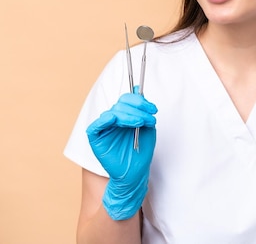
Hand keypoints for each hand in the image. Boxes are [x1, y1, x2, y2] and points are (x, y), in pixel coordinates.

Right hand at [86, 87, 156, 219]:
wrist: (135, 172)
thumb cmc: (141, 151)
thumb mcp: (147, 127)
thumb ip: (142, 109)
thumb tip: (138, 88)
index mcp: (124, 115)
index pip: (127, 100)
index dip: (140, 101)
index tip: (153, 109)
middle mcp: (113, 119)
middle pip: (121, 104)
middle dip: (138, 108)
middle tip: (150, 117)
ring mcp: (104, 128)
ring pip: (113, 112)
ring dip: (129, 115)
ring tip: (141, 123)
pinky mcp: (96, 138)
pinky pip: (96, 125)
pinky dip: (105, 119)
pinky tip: (115, 120)